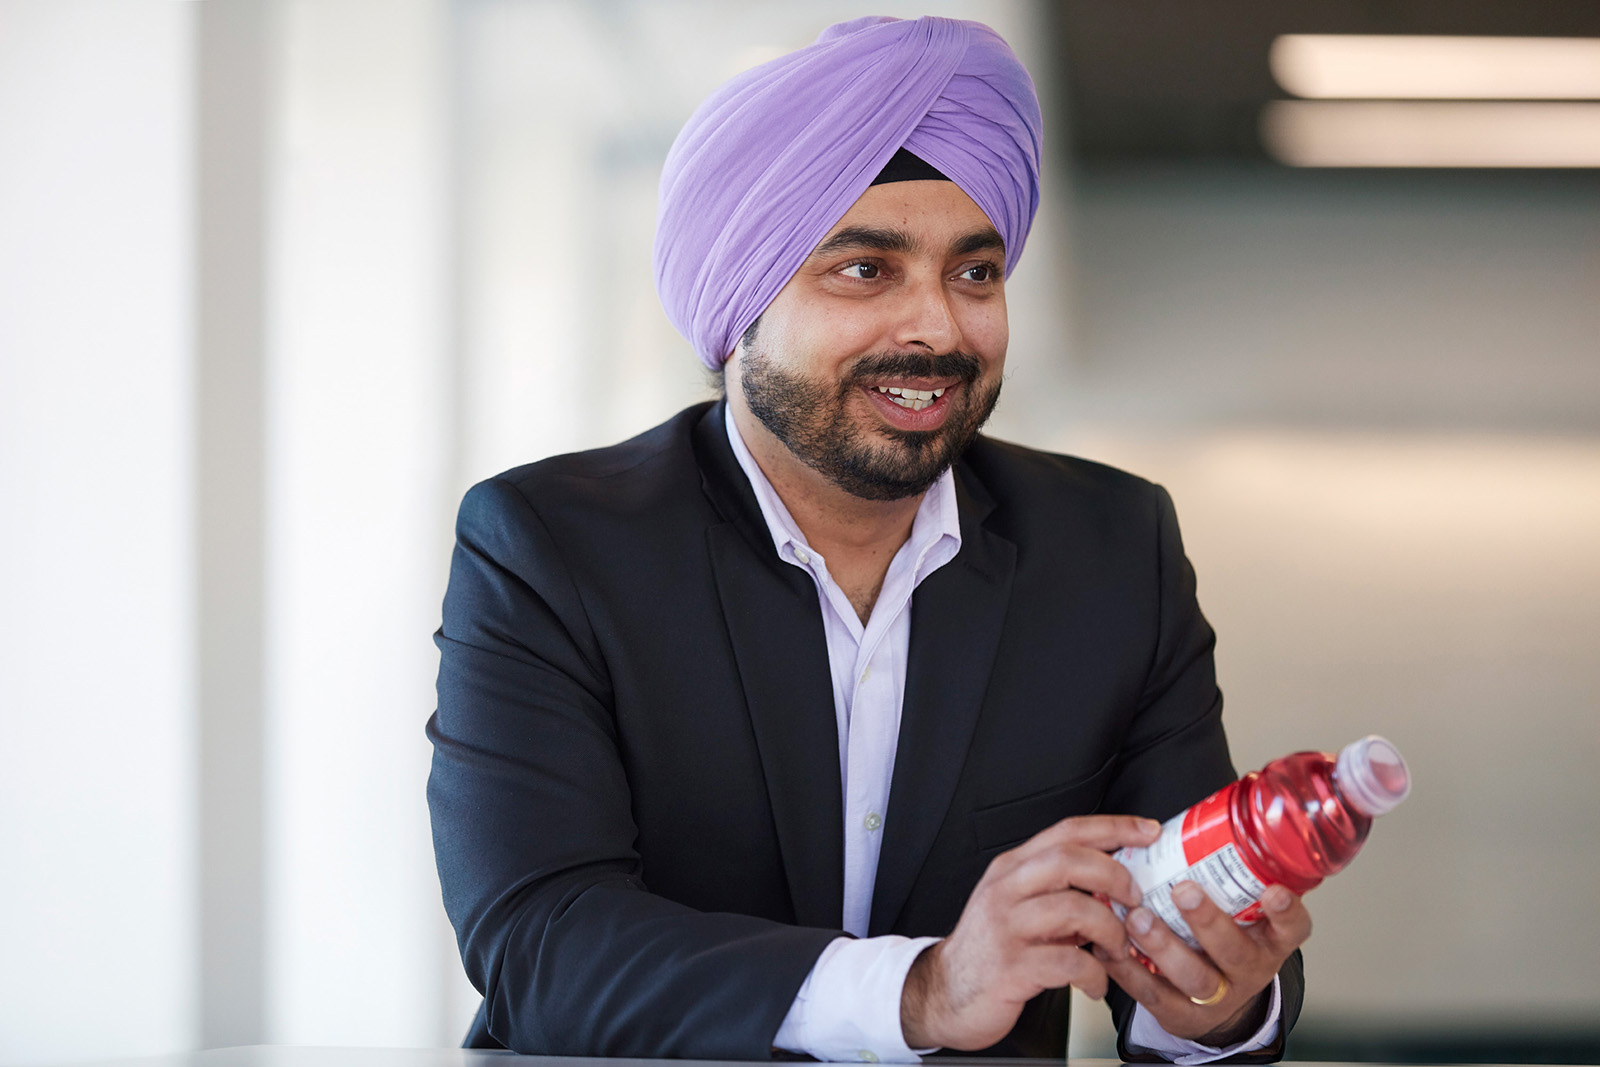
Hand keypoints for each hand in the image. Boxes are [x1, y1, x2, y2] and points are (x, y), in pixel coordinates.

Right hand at [900, 814, 1162, 1050]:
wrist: (947, 992)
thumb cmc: (991, 948)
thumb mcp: (1017, 905)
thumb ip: (1057, 890)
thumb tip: (1116, 883)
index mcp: (1012, 868)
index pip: (1066, 832)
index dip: (1113, 828)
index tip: (1148, 831)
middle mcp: (1006, 890)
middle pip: (1069, 860)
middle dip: (1114, 876)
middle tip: (1134, 899)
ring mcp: (1007, 927)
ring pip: (1074, 909)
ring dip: (1110, 930)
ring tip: (1116, 949)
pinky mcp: (1011, 966)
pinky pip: (1069, 961)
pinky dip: (1094, 974)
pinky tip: (1095, 983)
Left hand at [1095, 881, 1311, 1046]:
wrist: (1215, 1002)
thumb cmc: (1224, 938)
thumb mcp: (1241, 909)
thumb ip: (1230, 872)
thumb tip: (1209, 813)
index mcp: (1269, 940)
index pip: (1292, 928)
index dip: (1287, 912)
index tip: (1274, 890)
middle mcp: (1248, 970)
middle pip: (1235, 952)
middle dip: (1207, 920)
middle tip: (1183, 890)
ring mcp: (1216, 996)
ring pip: (1194, 977)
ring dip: (1163, 945)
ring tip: (1137, 917)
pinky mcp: (1181, 1014)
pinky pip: (1154, 995)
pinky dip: (1128, 970)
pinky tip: (1109, 945)